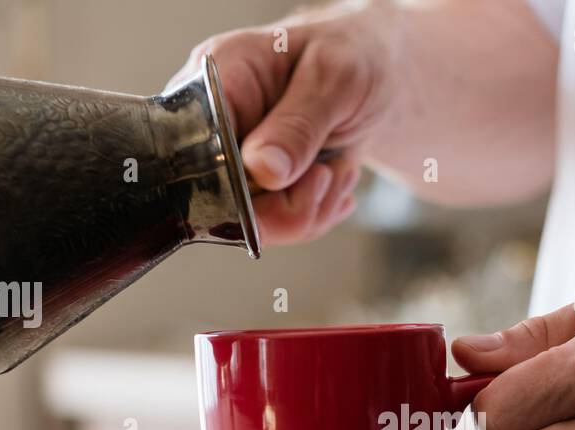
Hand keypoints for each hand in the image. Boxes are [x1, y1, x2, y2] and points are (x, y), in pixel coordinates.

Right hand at [171, 8, 395, 244]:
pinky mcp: (256, 188)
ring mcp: (234, 161)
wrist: (376, 76)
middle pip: (222, 201)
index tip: (287, 177)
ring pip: (254, 223)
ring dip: (309, 210)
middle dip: (287, 205)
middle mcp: (215, 125)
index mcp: (217, 81)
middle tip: (325, 175)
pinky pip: (277, 227)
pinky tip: (332, 180)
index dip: (239, 183)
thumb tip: (262, 170)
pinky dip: (314, 213)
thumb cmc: (353, 57)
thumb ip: (298, 126)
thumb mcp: (335, 81)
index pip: (197, 151)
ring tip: (335, 171)